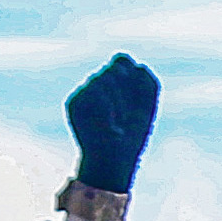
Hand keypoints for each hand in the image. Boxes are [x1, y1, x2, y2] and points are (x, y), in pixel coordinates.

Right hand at [66, 54, 160, 192]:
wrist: (114, 161)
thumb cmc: (132, 136)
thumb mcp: (147, 106)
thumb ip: (148, 82)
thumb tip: (139, 67)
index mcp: (113, 83)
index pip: (122, 60)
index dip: (133, 74)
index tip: (140, 98)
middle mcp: (97, 85)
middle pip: (115, 65)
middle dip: (128, 89)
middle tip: (129, 115)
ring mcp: (84, 92)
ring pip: (104, 76)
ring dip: (119, 101)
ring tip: (120, 122)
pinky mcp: (74, 102)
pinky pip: (94, 91)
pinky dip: (108, 108)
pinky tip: (110, 125)